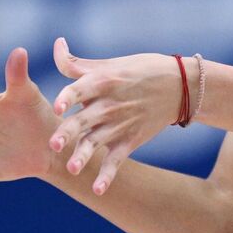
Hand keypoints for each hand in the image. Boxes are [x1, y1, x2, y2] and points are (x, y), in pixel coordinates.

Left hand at [49, 37, 183, 194]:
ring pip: (97, 142)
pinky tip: (98, 189)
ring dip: (84, 156)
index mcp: (103, 81)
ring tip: (71, 170)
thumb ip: (77, 63)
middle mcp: (109, 104)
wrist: (179, 86)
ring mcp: (120, 124)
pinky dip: (108, 175)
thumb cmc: (139, 70)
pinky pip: (117, 160)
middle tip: (53, 144)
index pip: (80, 89)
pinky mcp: (130, 140)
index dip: (68, 98)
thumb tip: (57, 43)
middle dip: (68, 131)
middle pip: (84, 119)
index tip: (57, 107)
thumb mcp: (109, 63)